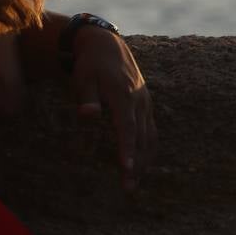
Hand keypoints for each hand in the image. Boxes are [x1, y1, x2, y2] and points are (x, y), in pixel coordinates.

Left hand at [70, 28, 155, 191]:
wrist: (106, 45)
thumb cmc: (90, 65)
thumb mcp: (83, 79)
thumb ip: (87, 99)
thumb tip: (88, 116)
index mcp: (123, 95)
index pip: (127, 128)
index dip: (127, 149)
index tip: (126, 169)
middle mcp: (138, 100)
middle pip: (140, 138)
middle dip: (136, 164)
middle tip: (128, 189)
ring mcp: (145, 102)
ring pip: (149, 137)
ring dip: (144, 161)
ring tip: (133, 183)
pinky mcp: (146, 104)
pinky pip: (151, 130)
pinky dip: (148, 149)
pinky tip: (143, 164)